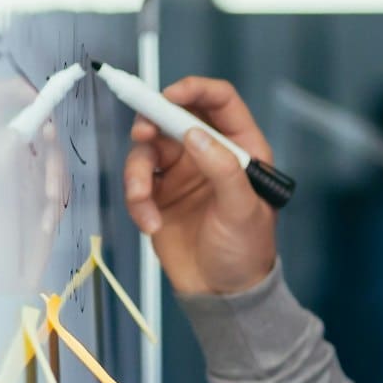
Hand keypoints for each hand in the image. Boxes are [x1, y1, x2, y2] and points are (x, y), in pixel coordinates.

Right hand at [122, 76, 277, 295]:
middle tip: (143, 136)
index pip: (220, 101)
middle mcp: (210, 153)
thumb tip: (194, 135)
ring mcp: (182, 172)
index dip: (194, 89)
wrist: (221, 292)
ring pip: (147, 149)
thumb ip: (222, 169)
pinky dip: (136, 200)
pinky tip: (150, 224)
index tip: (170, 95)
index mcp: (242, 148)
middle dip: (152, 122)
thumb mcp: (242, 209)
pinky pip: (136, 182)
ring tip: (144, 203)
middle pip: (172, 115)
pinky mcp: (159, 194)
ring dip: (138, 174)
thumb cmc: (246, 251)